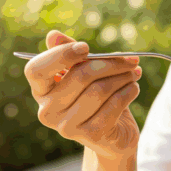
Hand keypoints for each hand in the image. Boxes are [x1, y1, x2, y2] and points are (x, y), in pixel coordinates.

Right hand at [24, 30, 142, 159]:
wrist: (112, 135)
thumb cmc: (95, 97)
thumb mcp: (83, 73)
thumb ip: (69, 54)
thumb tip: (53, 35)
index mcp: (41, 91)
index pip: (36, 69)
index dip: (61, 55)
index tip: (86, 47)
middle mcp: (47, 111)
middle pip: (80, 76)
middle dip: (110, 64)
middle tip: (131, 60)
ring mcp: (66, 126)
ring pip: (99, 90)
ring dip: (123, 77)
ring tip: (134, 73)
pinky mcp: (90, 136)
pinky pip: (113, 105)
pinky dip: (128, 93)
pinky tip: (133, 88)